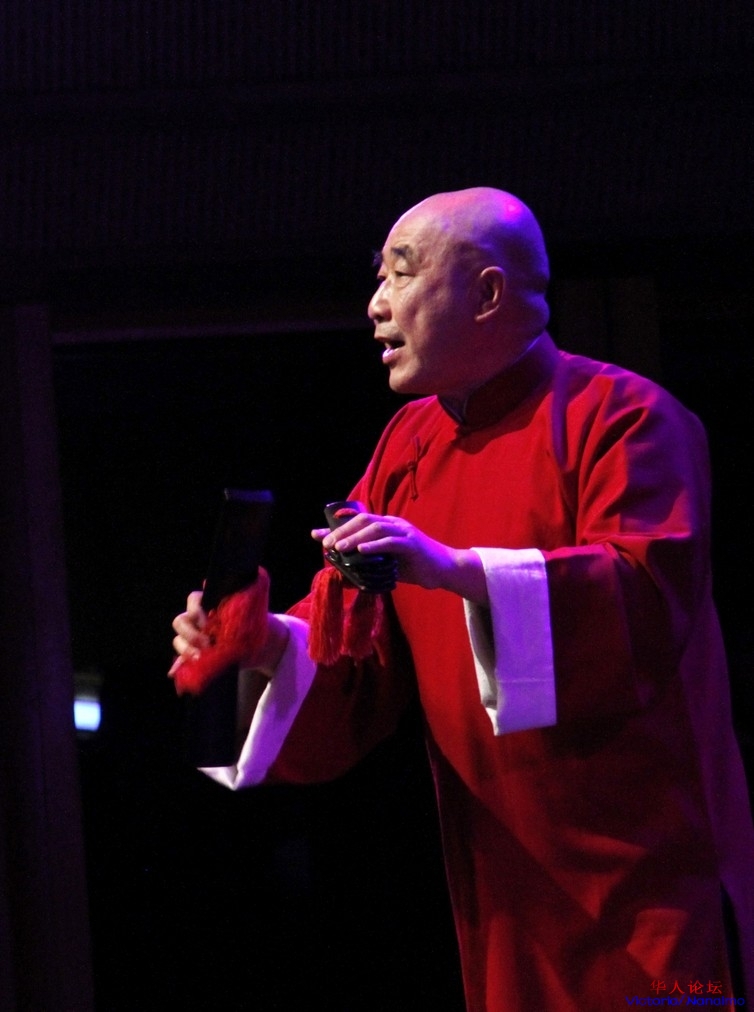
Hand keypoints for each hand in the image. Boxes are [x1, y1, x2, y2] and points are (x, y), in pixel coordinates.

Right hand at [169, 575, 289, 678]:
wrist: (261, 645)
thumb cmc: (255, 622)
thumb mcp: (251, 612)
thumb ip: (243, 599)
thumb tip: (238, 582)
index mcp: (209, 604)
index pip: (193, 600)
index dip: (196, 610)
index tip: (208, 621)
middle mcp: (198, 620)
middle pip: (180, 621)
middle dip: (190, 634)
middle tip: (207, 643)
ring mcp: (194, 638)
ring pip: (178, 640)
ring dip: (186, 649)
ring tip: (200, 658)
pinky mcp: (195, 655)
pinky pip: (179, 660)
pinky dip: (178, 665)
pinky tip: (177, 671)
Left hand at [312, 512, 487, 603]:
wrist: (443, 570)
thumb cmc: (414, 567)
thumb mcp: (386, 566)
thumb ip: (367, 566)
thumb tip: (342, 577)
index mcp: (385, 526)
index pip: (357, 521)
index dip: (335, 527)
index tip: (316, 535)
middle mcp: (393, 524)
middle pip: (363, 519)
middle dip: (342, 530)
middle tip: (327, 544)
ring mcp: (404, 532)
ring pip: (375, 527)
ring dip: (354, 536)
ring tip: (339, 547)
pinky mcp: (412, 544)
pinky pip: (390, 542)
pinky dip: (374, 545)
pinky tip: (361, 551)